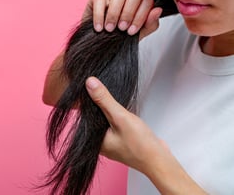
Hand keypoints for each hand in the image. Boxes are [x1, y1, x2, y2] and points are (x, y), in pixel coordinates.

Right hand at [82, 0, 161, 38]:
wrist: (99, 41)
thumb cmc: (119, 33)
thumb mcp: (138, 32)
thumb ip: (150, 24)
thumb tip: (158, 11)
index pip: (147, 0)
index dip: (140, 16)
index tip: (132, 31)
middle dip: (128, 14)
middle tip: (122, 28)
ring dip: (114, 15)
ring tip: (110, 29)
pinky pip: (100, 1)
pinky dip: (100, 16)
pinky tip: (100, 27)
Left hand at [85, 77, 207, 193]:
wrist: (159, 161)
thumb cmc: (140, 145)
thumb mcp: (120, 117)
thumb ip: (104, 100)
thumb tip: (89, 83)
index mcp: (93, 140)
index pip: (85, 115)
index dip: (88, 99)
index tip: (91, 85)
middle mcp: (99, 143)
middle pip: (94, 117)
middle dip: (99, 103)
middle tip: (104, 88)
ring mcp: (110, 143)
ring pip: (105, 120)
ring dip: (109, 109)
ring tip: (113, 98)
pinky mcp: (120, 141)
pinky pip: (113, 124)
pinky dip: (116, 116)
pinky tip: (121, 111)